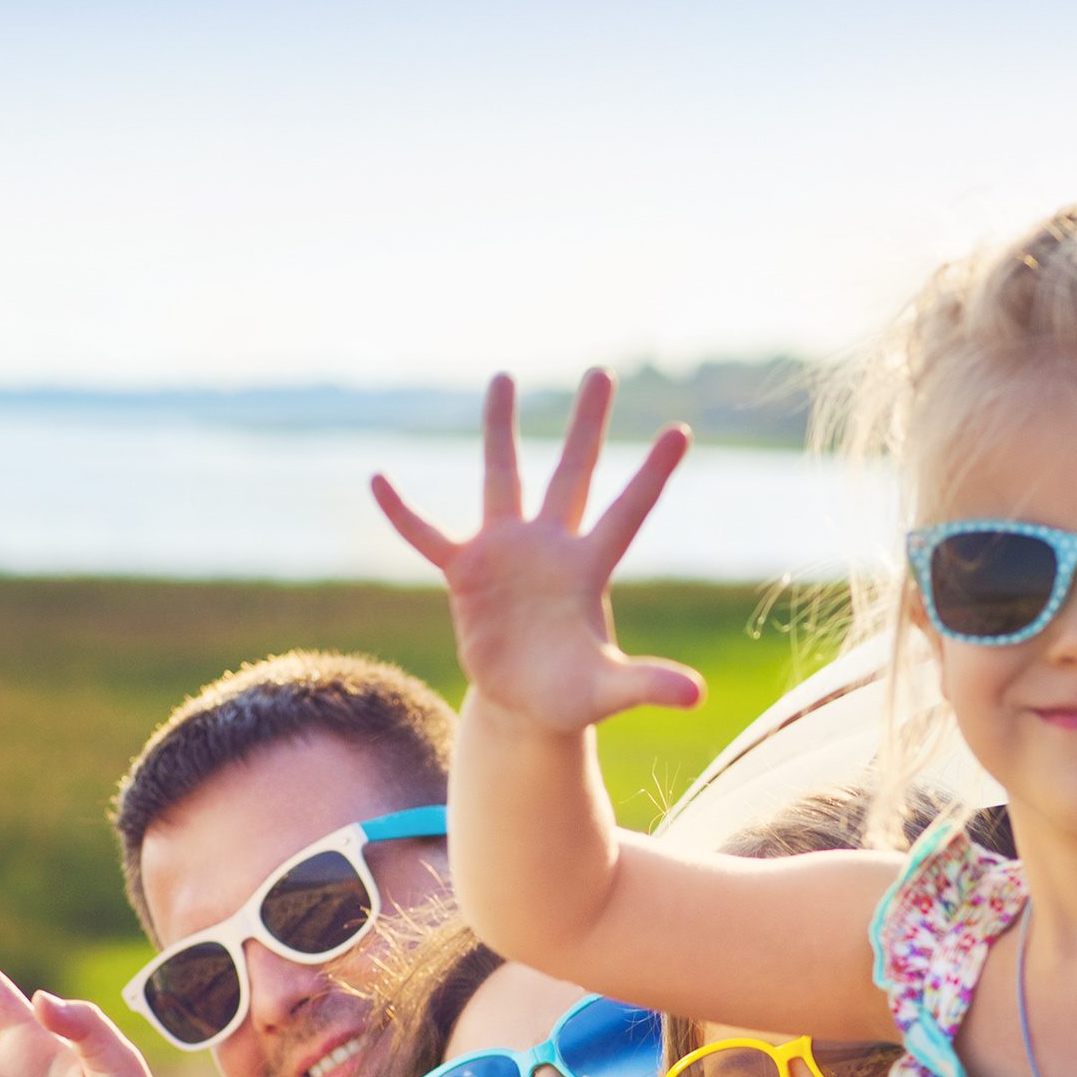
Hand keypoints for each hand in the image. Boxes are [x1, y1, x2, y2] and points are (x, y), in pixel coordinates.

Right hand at [372, 370, 703, 735]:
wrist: (524, 704)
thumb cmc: (571, 694)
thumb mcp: (608, 692)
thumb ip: (647, 684)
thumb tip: (698, 696)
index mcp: (588, 569)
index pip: (627, 511)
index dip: (652, 474)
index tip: (681, 432)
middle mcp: (550, 546)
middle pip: (572, 473)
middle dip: (586, 425)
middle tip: (602, 372)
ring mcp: (505, 553)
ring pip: (502, 478)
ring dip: (500, 431)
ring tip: (504, 376)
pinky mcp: (466, 572)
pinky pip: (427, 536)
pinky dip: (403, 513)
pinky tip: (378, 480)